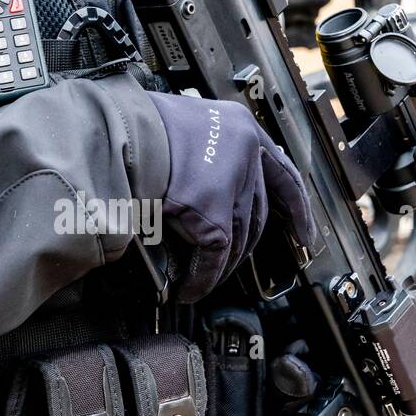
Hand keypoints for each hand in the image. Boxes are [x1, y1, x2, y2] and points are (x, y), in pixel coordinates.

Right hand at [147, 91, 313, 302]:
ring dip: (223, 265)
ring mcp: (232, 182)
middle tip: (232, 264)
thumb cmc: (130, 128)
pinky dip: (204, 278)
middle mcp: (245, 151)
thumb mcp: (179, 132)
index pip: (282, 171)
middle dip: (245, 246)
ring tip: (203, 280)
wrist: (110, 129)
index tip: (305, 232)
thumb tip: (196, 197)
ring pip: (240, 237)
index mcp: (238, 126)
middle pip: (257, 212)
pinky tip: (192, 289)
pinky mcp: (213, 211)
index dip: (296, 207)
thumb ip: (200, 159)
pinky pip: (216, 255)